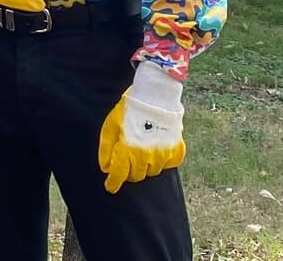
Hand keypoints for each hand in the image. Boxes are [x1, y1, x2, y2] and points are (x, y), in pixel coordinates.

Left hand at [99, 62, 186, 192]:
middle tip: (127, 163)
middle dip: (129, 172)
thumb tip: (106, 168)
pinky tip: (157, 151)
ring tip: (142, 152)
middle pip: (136, 176)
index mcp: (128, 150)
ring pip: (152, 171)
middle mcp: (146, 156)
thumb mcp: (111, 126)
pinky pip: (169, 165)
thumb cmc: (129, 110)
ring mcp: (163, 154)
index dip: (114, 183)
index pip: (120, 175)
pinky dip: (163, 162)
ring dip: (145, 166)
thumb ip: (107, 149)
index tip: (111, 187)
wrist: (155, 95)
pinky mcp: (176, 150)